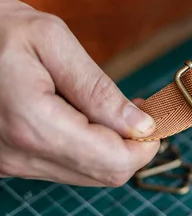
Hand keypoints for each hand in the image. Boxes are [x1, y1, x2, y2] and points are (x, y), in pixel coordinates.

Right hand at [0, 0, 159, 185]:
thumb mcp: (52, 40)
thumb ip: (98, 88)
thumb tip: (140, 125)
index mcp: (33, 123)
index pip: (114, 161)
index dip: (146, 144)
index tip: (152, 116)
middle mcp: (19, 155)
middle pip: (106, 174)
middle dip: (132, 146)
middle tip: (134, 110)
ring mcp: (11, 164)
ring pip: (88, 175)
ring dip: (109, 147)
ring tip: (104, 109)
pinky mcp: (9, 163)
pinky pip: (66, 168)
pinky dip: (86, 148)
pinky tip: (80, 117)